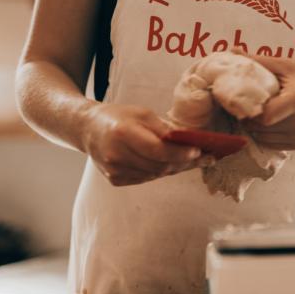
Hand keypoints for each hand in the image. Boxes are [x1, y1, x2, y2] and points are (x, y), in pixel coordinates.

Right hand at [81, 103, 209, 185]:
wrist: (88, 129)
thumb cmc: (118, 117)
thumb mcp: (141, 113)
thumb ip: (163, 129)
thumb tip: (188, 141)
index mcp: (122, 133)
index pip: (157, 150)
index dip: (180, 153)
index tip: (199, 151)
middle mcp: (116, 155)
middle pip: (159, 165)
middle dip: (185, 162)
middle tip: (206, 157)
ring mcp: (115, 170)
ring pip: (156, 174)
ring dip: (176, 168)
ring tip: (193, 160)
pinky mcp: (116, 180)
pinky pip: (146, 178)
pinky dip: (161, 171)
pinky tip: (172, 164)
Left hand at [240, 52, 294, 150]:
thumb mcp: (284, 66)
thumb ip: (258, 62)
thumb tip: (231, 51)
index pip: (265, 116)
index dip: (250, 111)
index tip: (244, 102)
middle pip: (263, 128)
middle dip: (249, 119)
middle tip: (244, 107)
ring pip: (265, 138)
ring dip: (255, 128)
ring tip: (256, 113)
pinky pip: (272, 144)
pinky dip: (265, 135)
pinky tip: (267, 122)